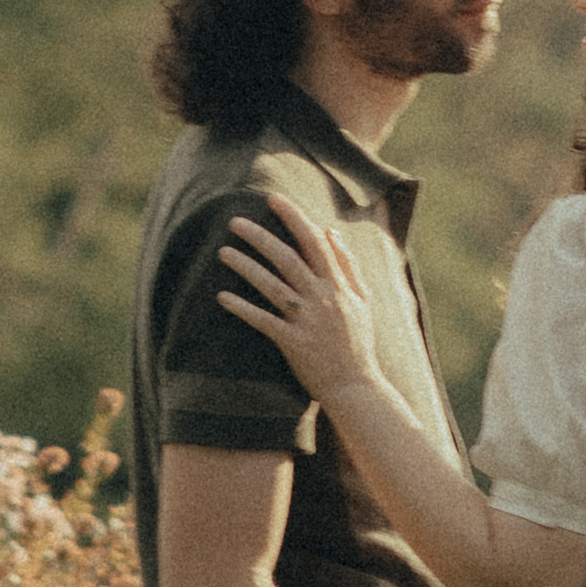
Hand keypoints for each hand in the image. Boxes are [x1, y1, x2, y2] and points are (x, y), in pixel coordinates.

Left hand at [209, 205, 395, 405]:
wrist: (356, 387)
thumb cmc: (358, 343)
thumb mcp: (363, 300)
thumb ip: (347, 265)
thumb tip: (331, 232)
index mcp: (338, 285)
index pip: (314, 242)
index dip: (293, 218)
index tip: (273, 199)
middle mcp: (323, 298)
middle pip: (287, 258)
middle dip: (260, 237)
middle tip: (235, 221)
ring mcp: (307, 321)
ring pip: (272, 286)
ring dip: (246, 267)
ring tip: (223, 252)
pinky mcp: (293, 343)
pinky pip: (264, 321)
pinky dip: (243, 308)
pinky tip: (222, 297)